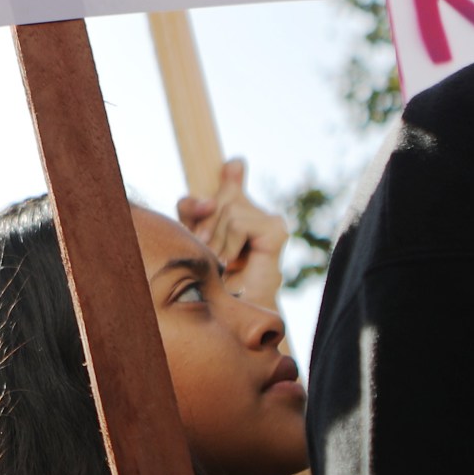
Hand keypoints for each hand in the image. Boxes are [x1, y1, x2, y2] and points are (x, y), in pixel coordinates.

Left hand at [178, 160, 288, 307]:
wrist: (232, 312)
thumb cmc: (212, 278)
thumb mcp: (196, 234)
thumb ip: (201, 205)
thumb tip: (235, 163)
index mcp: (238, 211)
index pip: (232, 174)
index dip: (228, 176)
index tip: (227, 176)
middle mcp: (256, 212)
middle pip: (221, 194)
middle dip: (205, 224)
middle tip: (208, 250)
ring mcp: (269, 220)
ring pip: (227, 209)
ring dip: (216, 240)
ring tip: (221, 261)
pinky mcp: (276, 231)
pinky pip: (239, 223)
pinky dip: (230, 244)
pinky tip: (233, 260)